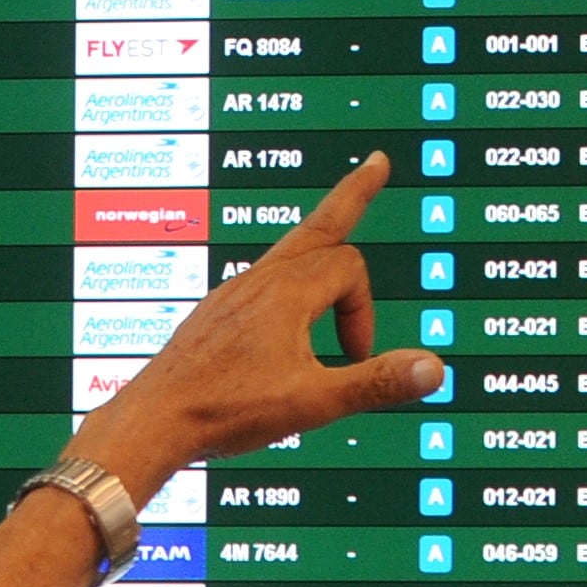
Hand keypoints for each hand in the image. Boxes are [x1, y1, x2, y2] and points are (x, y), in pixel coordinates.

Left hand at [69, 152, 445, 496]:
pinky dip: (288, 289)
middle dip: (354, 197)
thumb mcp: (312, 402)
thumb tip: (434, 368)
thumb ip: (375, 383)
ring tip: (336, 227)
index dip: (366, 312)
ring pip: (287, 255)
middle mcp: (256, 283)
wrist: (152, 422)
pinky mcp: (214, 317)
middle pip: (319, 228)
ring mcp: (231, 296)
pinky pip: (261, 285)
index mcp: (285, 292)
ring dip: (319, 250)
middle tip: (377, 164)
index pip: (351, 269)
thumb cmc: (224, 411)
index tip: (353, 360)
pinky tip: (283, 314)